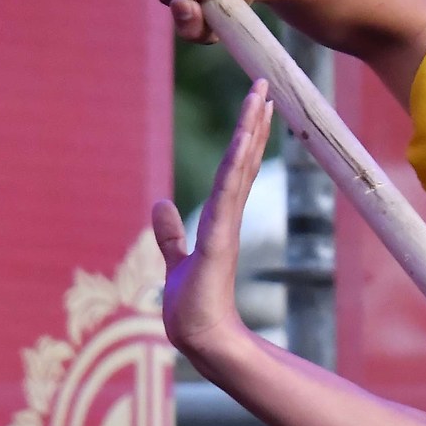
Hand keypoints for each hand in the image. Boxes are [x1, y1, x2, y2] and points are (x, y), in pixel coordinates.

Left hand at [153, 79, 271, 361]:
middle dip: (253, 123)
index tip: (256, 109)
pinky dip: (239, 158)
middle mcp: (228, 217)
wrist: (198, 337)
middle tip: (265, 87)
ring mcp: (227, 223)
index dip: (246, 139)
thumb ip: (169, 233)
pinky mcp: (221, 234)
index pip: (236, 170)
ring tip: (261, 95)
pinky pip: (230, 187)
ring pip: (240, 166)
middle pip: (244, 160)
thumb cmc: (190, 308)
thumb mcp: (175, 260)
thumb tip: (159, 203)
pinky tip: (246, 131)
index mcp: (220, 221)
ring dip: (249, 129)